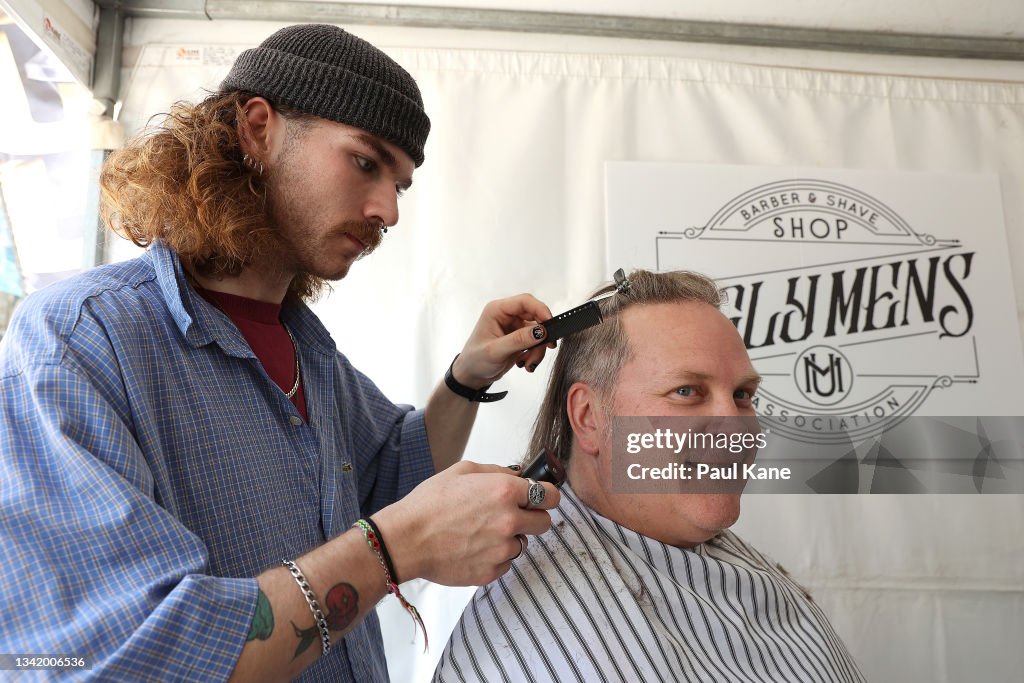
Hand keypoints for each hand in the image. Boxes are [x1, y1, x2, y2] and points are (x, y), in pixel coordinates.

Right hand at [373, 461, 560, 585]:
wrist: (405, 540)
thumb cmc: (429, 504)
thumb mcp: (463, 471)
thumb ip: (498, 472)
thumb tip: (519, 475)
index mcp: (505, 491)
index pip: (550, 496)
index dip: (546, 496)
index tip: (542, 498)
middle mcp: (509, 521)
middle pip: (545, 523)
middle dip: (532, 518)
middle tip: (512, 516)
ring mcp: (502, 550)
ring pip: (523, 544)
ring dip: (510, 539)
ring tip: (480, 533)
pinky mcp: (491, 571)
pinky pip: (505, 564)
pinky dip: (494, 557)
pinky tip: (472, 547)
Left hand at [452, 294, 555, 388]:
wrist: (472, 376)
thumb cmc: (475, 360)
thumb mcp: (496, 351)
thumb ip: (519, 340)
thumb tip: (541, 331)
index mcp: (497, 310)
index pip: (524, 301)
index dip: (540, 310)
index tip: (551, 324)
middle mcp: (507, 315)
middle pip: (535, 316)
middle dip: (542, 334)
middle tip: (547, 348)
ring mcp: (514, 327)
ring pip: (539, 331)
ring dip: (538, 348)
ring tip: (529, 363)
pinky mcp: (520, 338)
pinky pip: (536, 342)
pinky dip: (535, 353)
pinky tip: (526, 363)